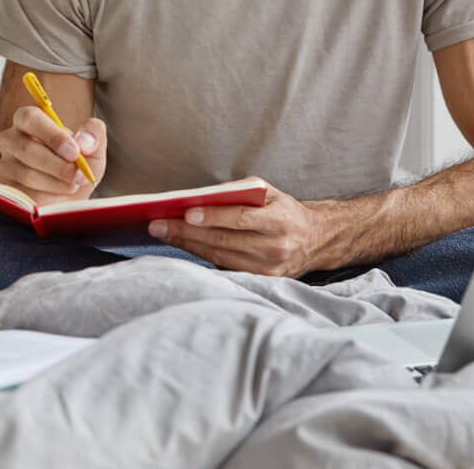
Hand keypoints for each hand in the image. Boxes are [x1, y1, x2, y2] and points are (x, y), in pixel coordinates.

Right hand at [0, 107, 106, 207]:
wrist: (68, 201)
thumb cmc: (76, 169)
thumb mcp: (93, 150)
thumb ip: (94, 134)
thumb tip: (84, 140)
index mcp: (29, 122)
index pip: (29, 118)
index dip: (52, 135)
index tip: (75, 151)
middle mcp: (11, 140)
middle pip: (26, 148)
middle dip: (57, 165)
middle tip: (78, 175)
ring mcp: (5, 165)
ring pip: (27, 174)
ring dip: (56, 182)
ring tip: (73, 185)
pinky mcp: (5, 189)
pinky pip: (25, 193)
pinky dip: (47, 197)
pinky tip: (58, 195)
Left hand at [148, 180, 333, 277]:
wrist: (315, 241)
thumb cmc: (286, 211)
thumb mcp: (272, 193)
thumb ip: (242, 192)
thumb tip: (203, 197)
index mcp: (279, 220)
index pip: (241, 218)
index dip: (213, 216)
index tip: (186, 212)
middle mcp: (274, 247)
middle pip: (224, 240)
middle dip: (187, 232)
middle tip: (158, 224)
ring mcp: (267, 269)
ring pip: (219, 256)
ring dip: (188, 245)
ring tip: (163, 233)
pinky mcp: (260, 281)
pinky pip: (224, 268)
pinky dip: (201, 256)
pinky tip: (183, 246)